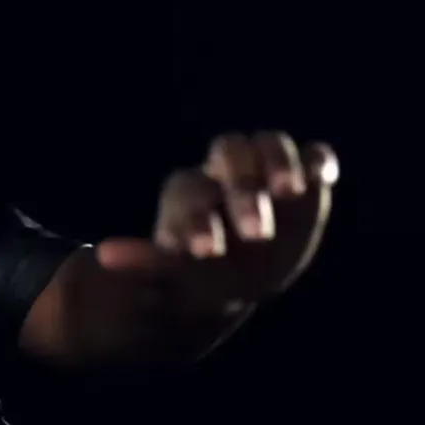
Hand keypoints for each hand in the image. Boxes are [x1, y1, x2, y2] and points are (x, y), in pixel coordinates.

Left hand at [95, 131, 339, 311]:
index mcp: (187, 199)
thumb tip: (101, 256)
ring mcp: (262, 177)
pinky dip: (318, 162)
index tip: (202, 251)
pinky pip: (314, 158)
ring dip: (278, 163)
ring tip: (289, 192)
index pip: (189, 190)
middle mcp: (222, 177)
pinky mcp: (302, 186)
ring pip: (267, 145)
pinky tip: (324, 178)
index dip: (197, 219)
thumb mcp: (168, 280)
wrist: (228, 277)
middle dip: (242, 189)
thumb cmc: (193, 277)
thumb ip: (144, 266)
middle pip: (229, 153)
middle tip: (254, 233)